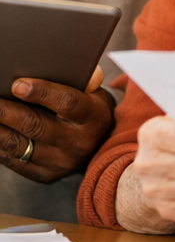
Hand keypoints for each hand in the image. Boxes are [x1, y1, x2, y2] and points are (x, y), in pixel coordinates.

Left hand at [0, 66, 114, 183]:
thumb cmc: (89, 110)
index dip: (42, 92)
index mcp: (93, 117)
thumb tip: (59, 66)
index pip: (68, 103)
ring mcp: (60, 163)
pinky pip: (12, 160)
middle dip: (7, 111)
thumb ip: (82, 79)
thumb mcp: (94, 93)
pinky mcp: (43, 175)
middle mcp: (78, 143)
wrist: (98, 146)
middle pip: (36, 125)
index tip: (17, 84)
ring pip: (18, 145)